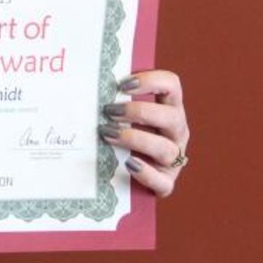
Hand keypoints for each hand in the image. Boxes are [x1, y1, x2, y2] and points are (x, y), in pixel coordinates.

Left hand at [100, 68, 189, 197]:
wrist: (125, 174)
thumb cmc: (121, 130)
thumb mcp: (125, 111)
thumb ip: (114, 97)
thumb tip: (85, 81)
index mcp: (169, 107)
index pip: (171, 84)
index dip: (150, 80)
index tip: (122, 84)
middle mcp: (176, 131)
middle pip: (171, 117)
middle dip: (138, 111)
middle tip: (109, 111)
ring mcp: (174, 158)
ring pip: (166, 149)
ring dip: (135, 139)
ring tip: (108, 134)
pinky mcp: (166, 182)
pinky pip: (162, 181)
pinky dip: (145, 173)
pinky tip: (128, 163)